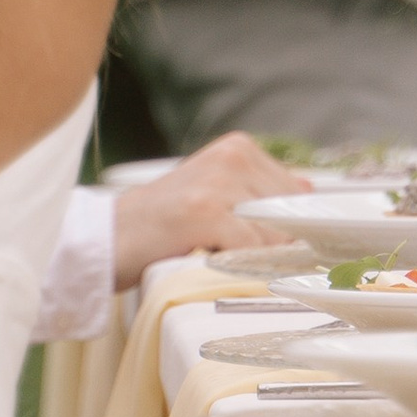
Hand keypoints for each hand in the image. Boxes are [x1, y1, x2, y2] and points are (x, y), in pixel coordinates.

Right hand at [108, 133, 302, 286]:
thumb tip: (308, 190)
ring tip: (238, 263)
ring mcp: (219, 183)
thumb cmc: (162, 222)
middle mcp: (232, 157)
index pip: (296, 190)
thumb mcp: (214, 191)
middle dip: (284, 243)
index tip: (298, 248)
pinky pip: (252, 246)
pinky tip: (231, 269)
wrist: (109, 237)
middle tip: (260, 263)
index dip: (298, 225)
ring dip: (265, 257)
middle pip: (289, 212)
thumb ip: (257, 189)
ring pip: (275, 230)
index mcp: (238, 148)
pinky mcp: (205, 212)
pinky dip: (250, 265)